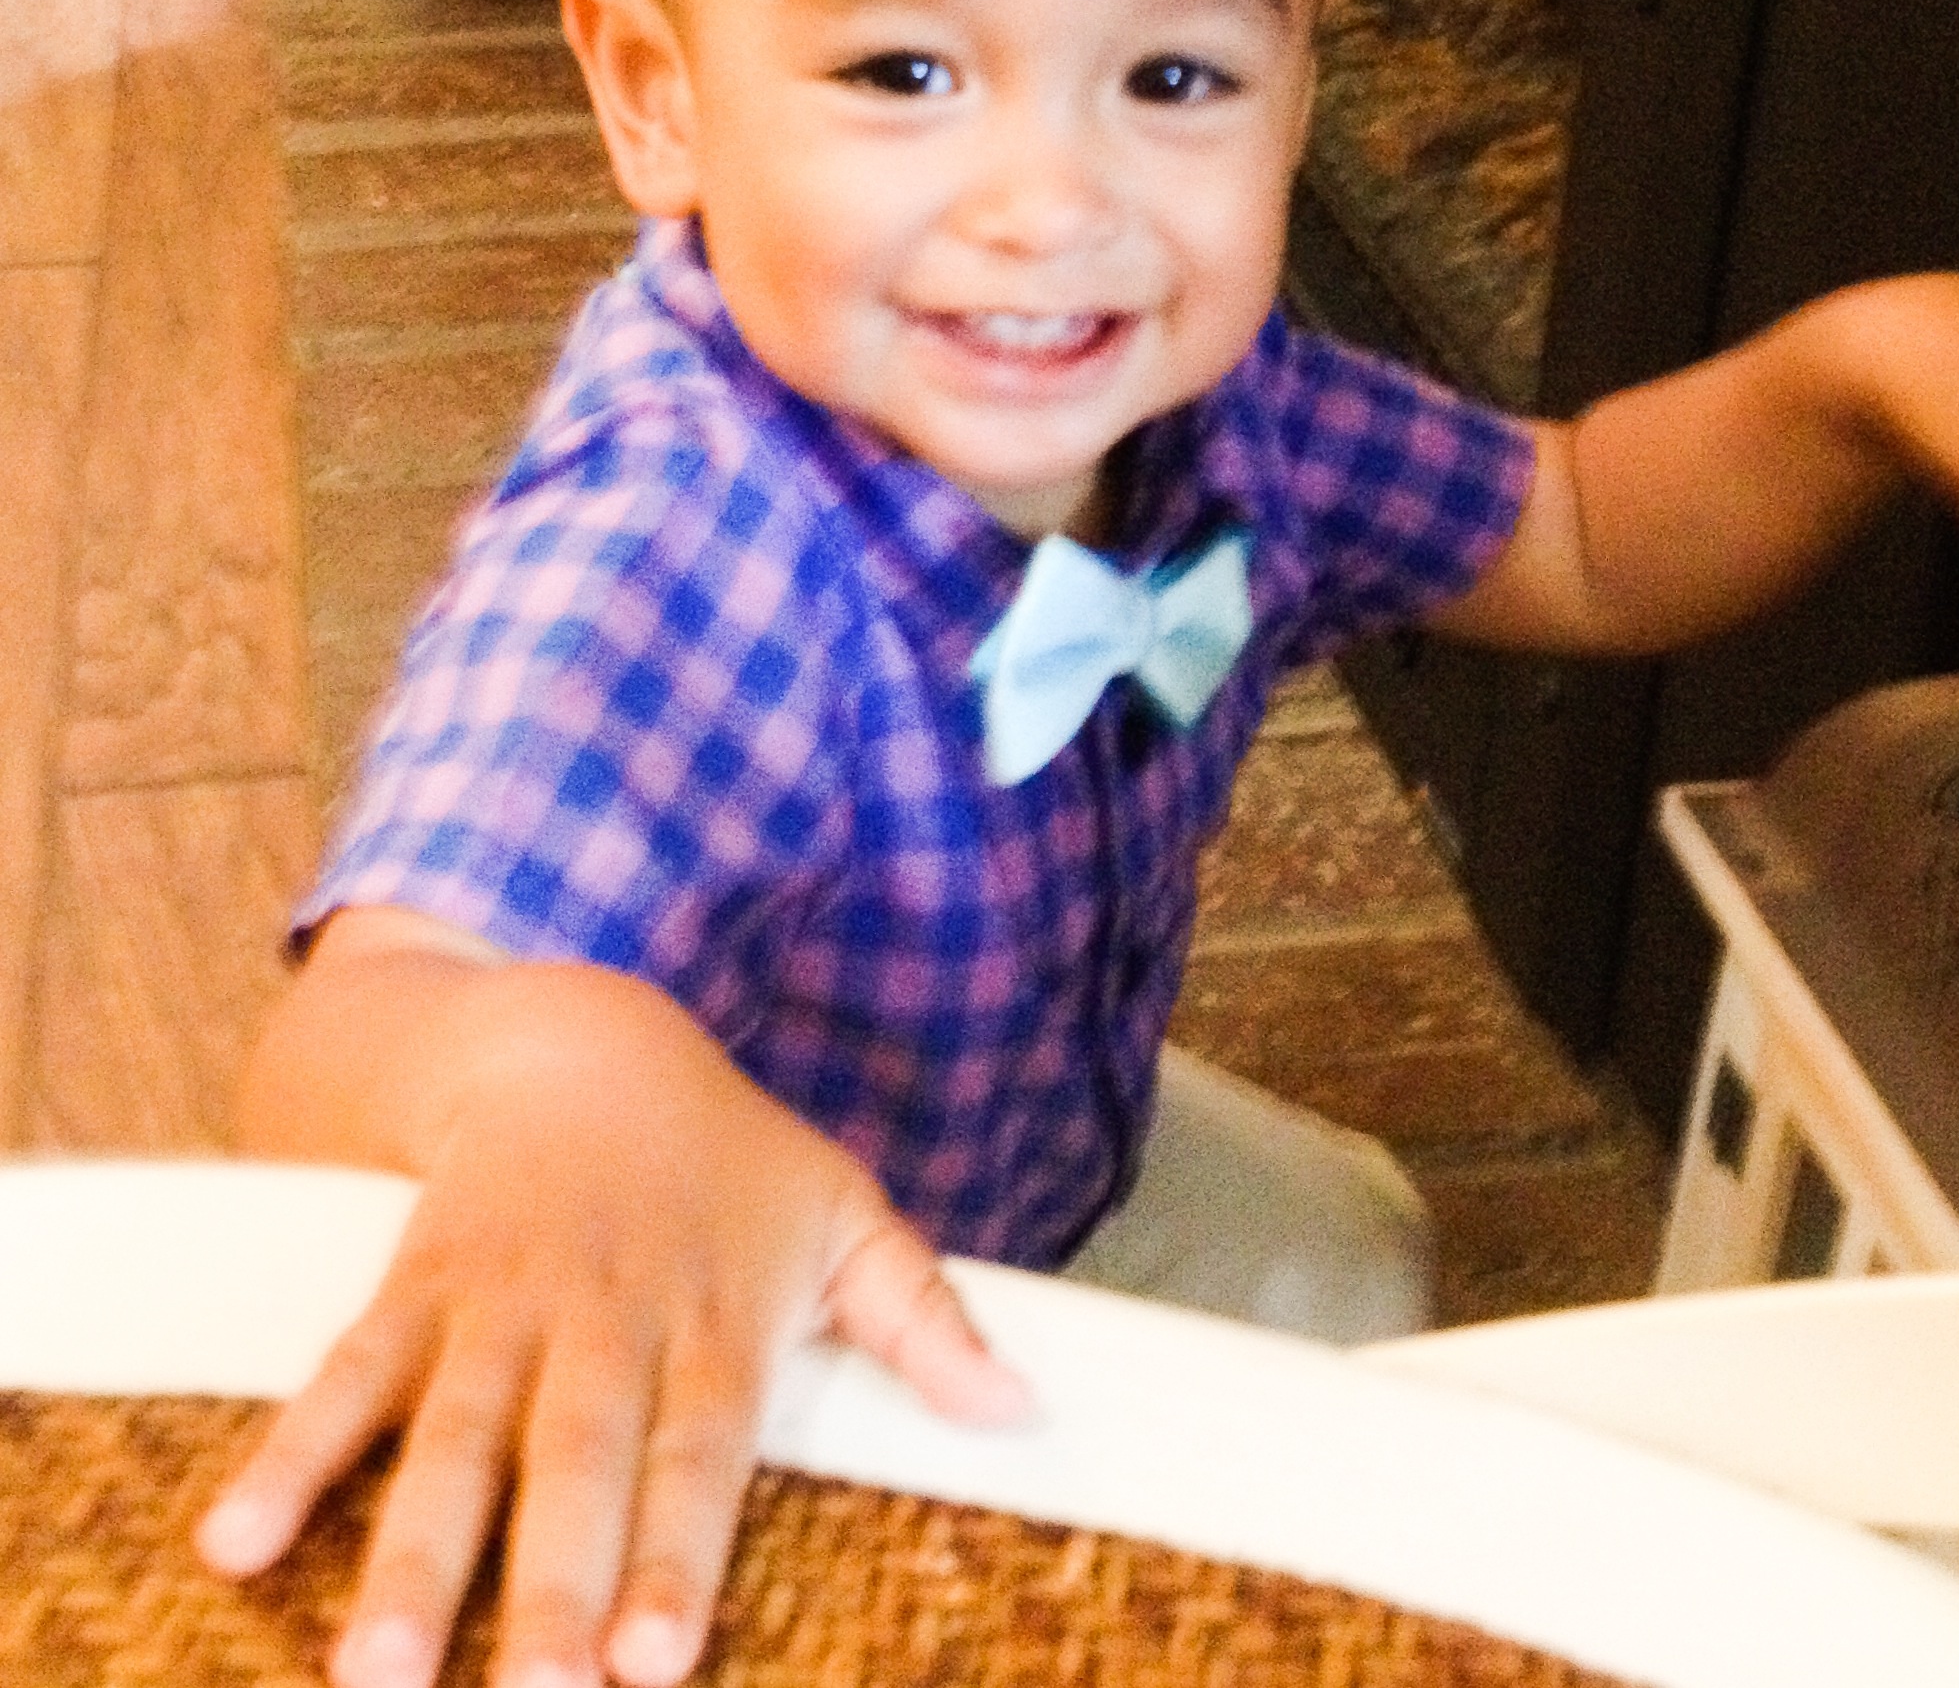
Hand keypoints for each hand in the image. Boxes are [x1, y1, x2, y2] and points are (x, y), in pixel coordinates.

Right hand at [197, 940, 1027, 1687]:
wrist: (577, 1035)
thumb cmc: (723, 1157)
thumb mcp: (839, 1211)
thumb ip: (923, 1315)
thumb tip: (1024, 1408)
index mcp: (710, 1319)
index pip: (697, 1452)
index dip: (677, 1555)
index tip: (654, 1661)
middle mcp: (601, 1318)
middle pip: (570, 1461)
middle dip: (541, 1585)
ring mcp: (498, 1301)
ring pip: (449, 1436)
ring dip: (406, 1555)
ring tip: (368, 1677)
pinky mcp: (413, 1285)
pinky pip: (346, 1372)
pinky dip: (292, 1453)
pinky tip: (235, 1543)